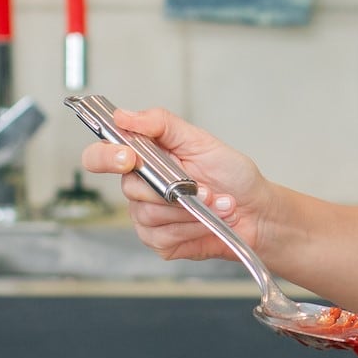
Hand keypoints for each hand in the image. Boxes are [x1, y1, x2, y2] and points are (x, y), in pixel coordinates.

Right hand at [79, 107, 274, 263]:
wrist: (257, 210)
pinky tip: (208, 221)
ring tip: (214, 202)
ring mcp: (147, 217)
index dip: (106, 157)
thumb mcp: (201, 141)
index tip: (128, 157)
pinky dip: (193, 228)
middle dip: (173, 189)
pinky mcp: (159, 241)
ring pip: (150, 215)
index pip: (100, 156)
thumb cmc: (232, 175)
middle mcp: (140, 188)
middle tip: (203, 187)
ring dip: (191, 210)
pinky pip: (164, 237)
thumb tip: (124, 115)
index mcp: (144, 159)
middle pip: (130, 189)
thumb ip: (162, 124)